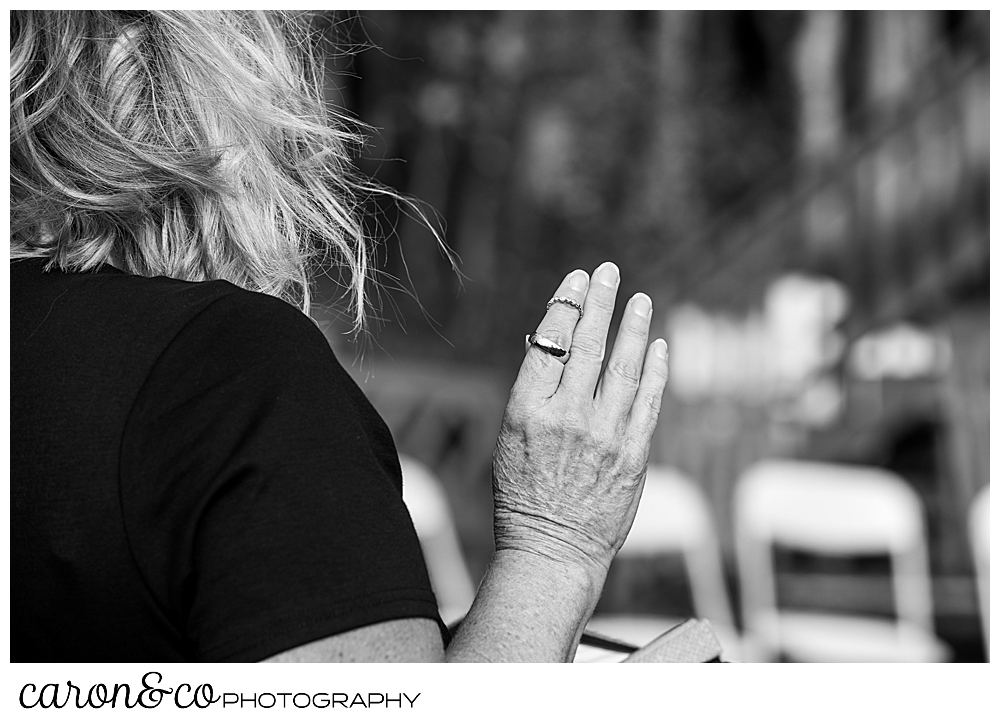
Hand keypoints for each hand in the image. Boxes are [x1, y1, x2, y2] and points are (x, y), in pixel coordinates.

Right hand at [492, 262, 668, 578]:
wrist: (552, 552)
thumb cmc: (523, 496)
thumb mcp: (510, 439)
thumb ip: (533, 393)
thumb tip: (547, 344)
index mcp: (527, 410)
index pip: (549, 341)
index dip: (565, 305)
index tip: (576, 280)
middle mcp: (567, 417)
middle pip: (588, 344)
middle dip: (600, 301)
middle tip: (609, 271)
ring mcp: (604, 435)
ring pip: (625, 366)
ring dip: (634, 326)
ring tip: (640, 299)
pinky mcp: (634, 455)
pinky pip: (650, 401)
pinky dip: (657, 370)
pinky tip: (660, 346)